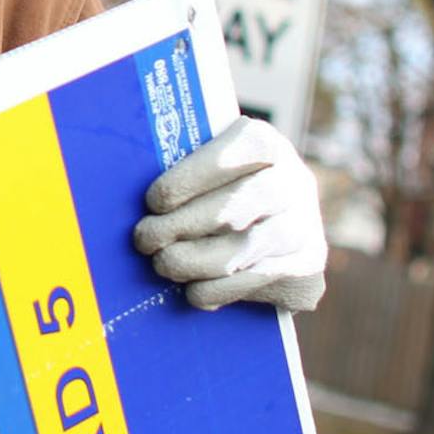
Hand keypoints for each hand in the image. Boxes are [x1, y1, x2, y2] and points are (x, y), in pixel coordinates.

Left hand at [132, 115, 326, 311]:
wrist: (280, 221)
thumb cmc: (223, 186)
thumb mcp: (212, 163)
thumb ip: (184, 164)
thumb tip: (126, 175)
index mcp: (264, 143)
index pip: (231, 154)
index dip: (190, 178)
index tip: (153, 201)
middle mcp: (293, 180)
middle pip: (234, 207)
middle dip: (181, 227)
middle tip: (145, 238)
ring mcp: (303, 223)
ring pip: (243, 248)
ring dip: (194, 261)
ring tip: (163, 264)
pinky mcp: (307, 264)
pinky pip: (256, 280)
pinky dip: (217, 288)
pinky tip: (192, 290)